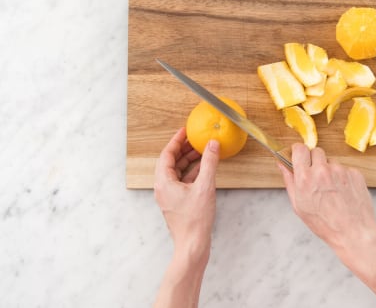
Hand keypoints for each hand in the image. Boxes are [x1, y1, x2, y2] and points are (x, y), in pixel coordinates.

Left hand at [154, 127, 219, 262]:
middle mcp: (163, 188)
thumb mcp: (205, 187)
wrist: (192, 245)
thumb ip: (209, 163)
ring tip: (202, 151)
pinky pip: (182, 181)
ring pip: (176, 172)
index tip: (185, 130)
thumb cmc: (195, 220)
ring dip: (188, 160)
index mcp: (163, 182)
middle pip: (171, 162)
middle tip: (195, 139)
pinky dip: (191, 172)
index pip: (167, 154)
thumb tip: (212, 145)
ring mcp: (169, 196)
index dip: (176, 140)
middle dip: (183, 149)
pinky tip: (203, 169)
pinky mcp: (176, 203)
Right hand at [278, 143, 375, 252]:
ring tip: (332, 191)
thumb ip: (290, 181)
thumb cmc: (325, 224)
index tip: (299, 156)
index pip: (299, 148)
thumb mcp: (299, 206)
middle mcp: (323, 170)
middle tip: (316, 178)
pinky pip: (345, 169)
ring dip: (329, 170)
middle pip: (315, 151)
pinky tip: (343, 193)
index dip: (298, 152)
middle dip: (314, 161)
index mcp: (305, 178)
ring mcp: (341, 170)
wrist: (354, 233)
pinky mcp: (355, 173)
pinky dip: (343, 177)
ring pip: (331, 161)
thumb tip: (282, 164)